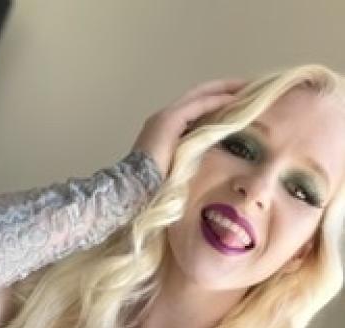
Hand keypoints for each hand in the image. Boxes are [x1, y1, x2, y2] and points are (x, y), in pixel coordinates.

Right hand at [131, 78, 247, 179]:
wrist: (135, 186)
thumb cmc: (154, 185)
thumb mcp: (178, 168)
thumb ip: (191, 157)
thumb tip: (212, 161)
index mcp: (164, 129)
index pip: (194, 109)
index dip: (215, 103)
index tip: (236, 102)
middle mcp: (164, 117)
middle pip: (198, 95)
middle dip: (223, 88)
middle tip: (246, 87)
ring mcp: (166, 116)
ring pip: (200, 95)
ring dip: (224, 90)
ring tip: (245, 88)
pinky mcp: (170, 120)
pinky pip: (198, 105)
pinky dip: (216, 100)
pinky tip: (233, 99)